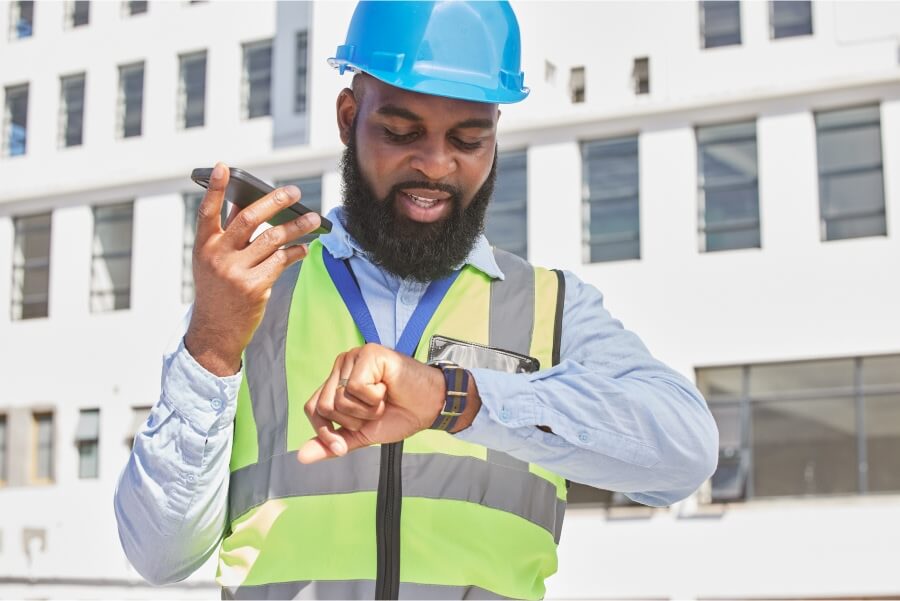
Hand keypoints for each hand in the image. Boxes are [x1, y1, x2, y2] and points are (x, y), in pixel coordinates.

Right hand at [184, 162, 321, 375]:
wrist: (214, 331)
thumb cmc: (217, 291)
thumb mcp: (212, 262)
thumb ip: (228, 235)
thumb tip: (245, 204)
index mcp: (204, 246)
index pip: (208, 211)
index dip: (216, 188)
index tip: (224, 166)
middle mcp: (218, 256)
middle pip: (249, 219)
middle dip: (274, 201)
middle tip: (294, 192)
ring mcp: (236, 272)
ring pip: (273, 239)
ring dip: (297, 227)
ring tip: (313, 218)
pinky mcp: (255, 287)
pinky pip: (282, 261)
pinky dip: (296, 252)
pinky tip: (304, 248)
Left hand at [298, 343, 470, 463]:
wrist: (430, 407)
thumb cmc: (399, 415)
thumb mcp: (361, 434)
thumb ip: (333, 442)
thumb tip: (301, 457)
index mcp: (337, 381)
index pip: (313, 408)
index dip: (324, 431)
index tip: (342, 446)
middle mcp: (342, 365)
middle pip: (324, 406)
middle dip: (351, 421)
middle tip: (375, 412)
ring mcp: (354, 357)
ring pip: (339, 398)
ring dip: (366, 410)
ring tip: (383, 400)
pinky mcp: (368, 353)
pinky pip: (355, 388)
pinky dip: (374, 398)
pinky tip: (387, 389)